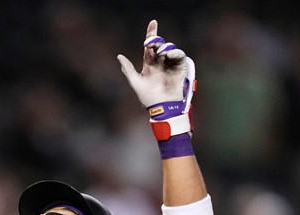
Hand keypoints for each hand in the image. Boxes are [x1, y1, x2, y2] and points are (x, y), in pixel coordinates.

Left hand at [117, 20, 194, 140]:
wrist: (162, 107)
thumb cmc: (148, 97)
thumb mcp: (135, 82)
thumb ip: (128, 69)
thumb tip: (119, 56)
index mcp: (149, 64)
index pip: (150, 46)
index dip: (151, 34)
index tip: (153, 22)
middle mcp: (160, 62)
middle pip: (160, 44)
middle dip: (156, 40)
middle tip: (151, 42)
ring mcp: (170, 65)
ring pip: (169, 48)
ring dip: (165, 47)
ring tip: (160, 53)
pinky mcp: (179, 69)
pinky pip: (179, 56)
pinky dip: (175, 53)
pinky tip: (169, 55)